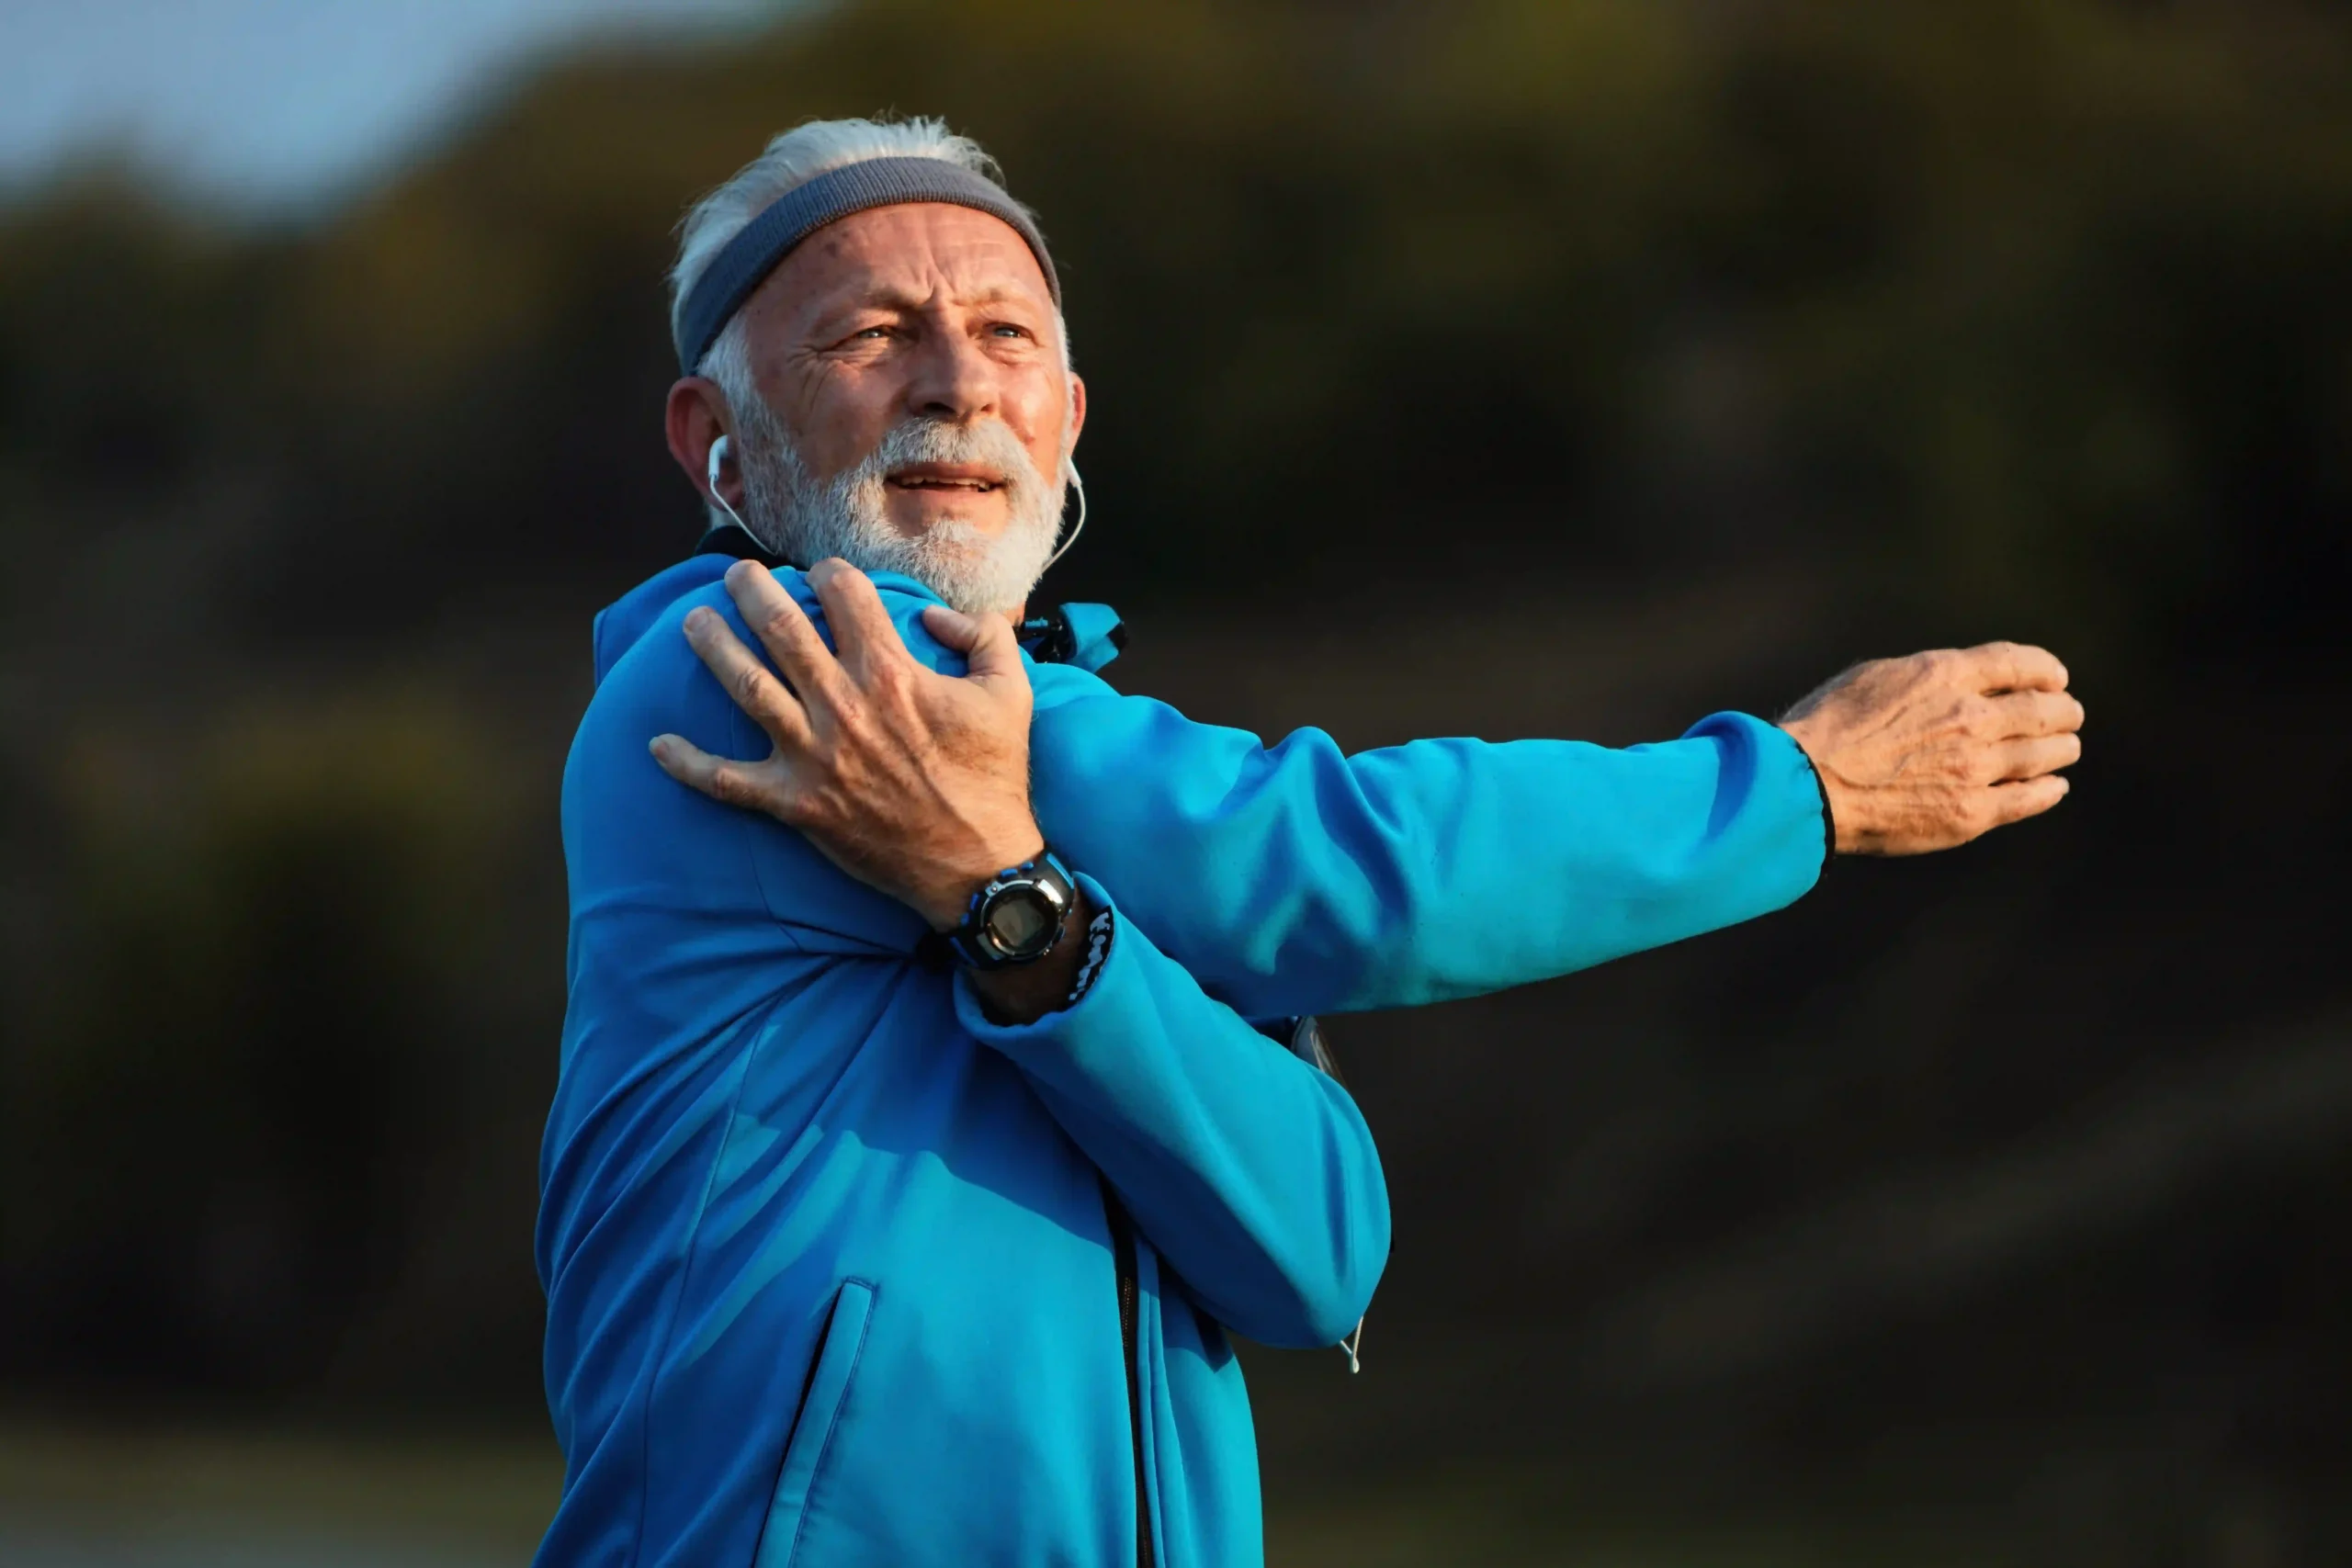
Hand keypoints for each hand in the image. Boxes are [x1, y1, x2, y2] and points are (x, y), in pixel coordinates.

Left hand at [649, 558, 1043, 928]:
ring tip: (694, 623)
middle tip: (737, 575)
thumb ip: (983, 636)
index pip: (846, 595)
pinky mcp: (795, 802)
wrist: (975, 864)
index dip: (832, 574)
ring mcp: (812, 754)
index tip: (824, 574)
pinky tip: (658, 743)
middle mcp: (842, 704)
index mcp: (890, 672)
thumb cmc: (993, 777)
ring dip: (713, 647)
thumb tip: (938, 615)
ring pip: (745, 686)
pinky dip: (687, 763)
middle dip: (753, 590)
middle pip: (781, 627)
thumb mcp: (1012, 693)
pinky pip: (725, 781)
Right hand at [1779, 641, 2083, 854]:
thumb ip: (1925, 678)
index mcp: (1944, 676)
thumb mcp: (1874, 677)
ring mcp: (1974, 766)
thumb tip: (1956, 681)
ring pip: (2043, 754)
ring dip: (2061, 749)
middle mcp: (1969, 717)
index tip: (2055, 678)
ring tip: (2065, 749)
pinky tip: (2053, 787)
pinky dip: (2048, 790)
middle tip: (2069, 715)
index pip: (2019, 664)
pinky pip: (2028, 798)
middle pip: (2043, 709)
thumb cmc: (1826, 728)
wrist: (1806, 786)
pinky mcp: (1970, 812)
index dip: (2046, 670)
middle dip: (2062, 710)